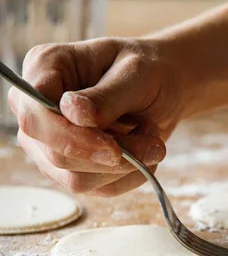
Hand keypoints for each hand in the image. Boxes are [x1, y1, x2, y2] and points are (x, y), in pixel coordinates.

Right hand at [9, 37, 185, 195]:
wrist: (165, 86)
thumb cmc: (148, 69)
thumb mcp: (137, 74)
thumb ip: (106, 96)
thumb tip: (72, 112)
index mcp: (45, 68)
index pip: (34, 113)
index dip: (70, 136)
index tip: (114, 148)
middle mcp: (38, 108)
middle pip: (55, 154)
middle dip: (112, 156)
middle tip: (154, 140)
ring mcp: (51, 143)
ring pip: (76, 178)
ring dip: (126, 166)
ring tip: (152, 137)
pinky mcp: (72, 168)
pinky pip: (98, 187)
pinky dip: (131, 175)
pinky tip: (146, 152)